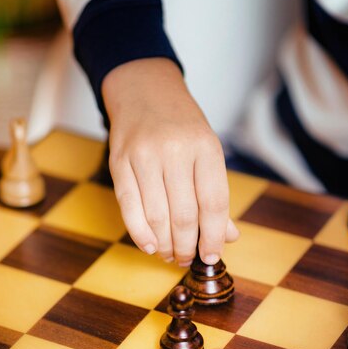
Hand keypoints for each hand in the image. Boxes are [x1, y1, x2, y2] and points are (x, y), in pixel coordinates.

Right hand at [102, 58, 238, 265]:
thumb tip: (227, 237)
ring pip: (156, 216)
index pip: (214, 204)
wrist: (144, 89)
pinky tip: (149, 246)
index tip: (211, 256)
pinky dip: (139, 233)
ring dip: (164, 244)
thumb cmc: (182, 127)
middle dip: (186, 246)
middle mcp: (176, 150)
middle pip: (184, 215)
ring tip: (169, 254)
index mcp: (206, 148)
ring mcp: (145, 155)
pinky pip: (129, 207)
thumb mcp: (207, 152)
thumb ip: (215, 195)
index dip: (213, 237)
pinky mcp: (119, 161)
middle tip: (186, 258)